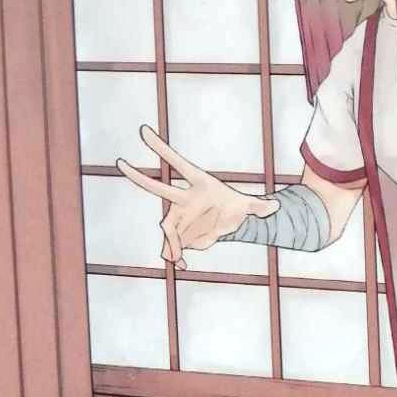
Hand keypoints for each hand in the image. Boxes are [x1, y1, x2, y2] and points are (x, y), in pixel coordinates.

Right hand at [116, 124, 265, 265]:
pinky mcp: (179, 233)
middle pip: (158, 187)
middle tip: (120, 162)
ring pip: (168, 228)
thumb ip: (260, 206)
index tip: (143, 130)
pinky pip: (173, 245)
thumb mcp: (248, 207)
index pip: (176, 162)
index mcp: (197, 183)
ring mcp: (178, 215)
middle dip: (138, 177)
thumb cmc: (235, 207)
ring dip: (170, 241)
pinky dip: (175, 255)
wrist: (227, 223)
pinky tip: (183, 265)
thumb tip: (276, 206)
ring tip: (178, 258)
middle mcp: (182, 198)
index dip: (160, 147)